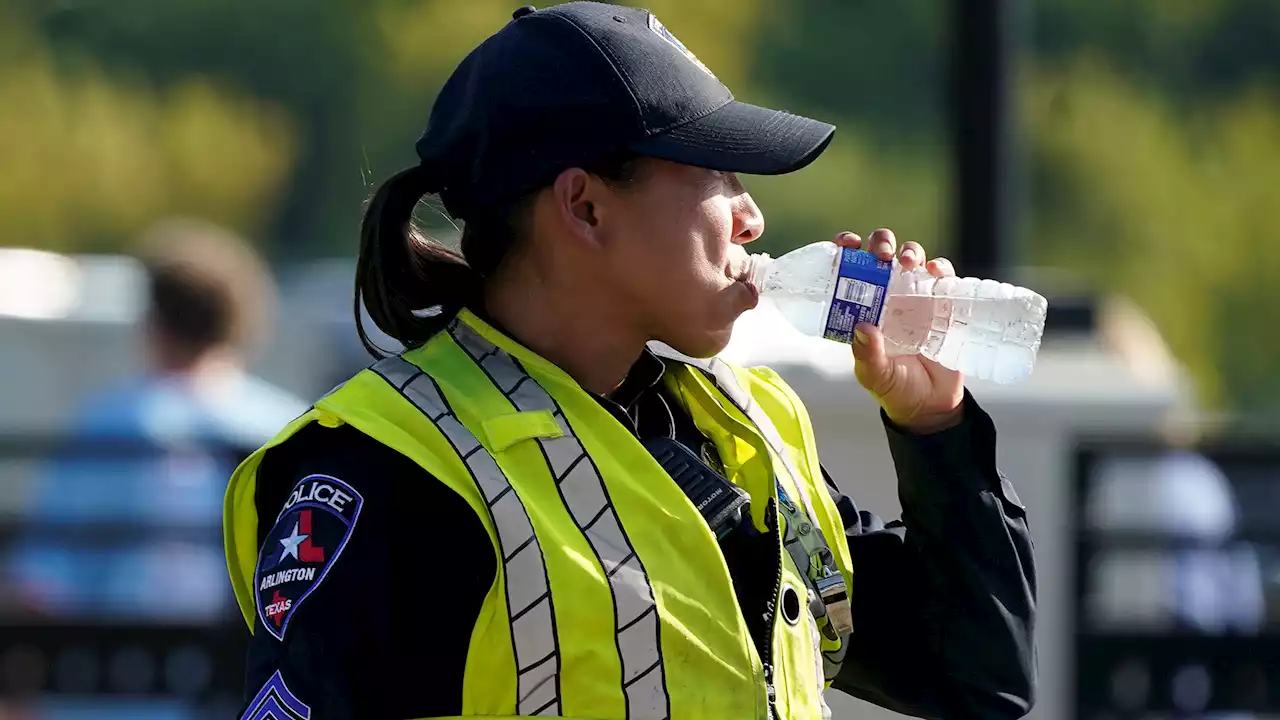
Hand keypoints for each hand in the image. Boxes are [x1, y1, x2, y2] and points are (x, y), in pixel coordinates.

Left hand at [834, 229, 965, 433]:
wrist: (930, 405)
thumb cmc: (895, 388)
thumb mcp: (875, 375)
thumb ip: (867, 355)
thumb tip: (863, 328)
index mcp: (864, 306)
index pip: (851, 268)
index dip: (848, 249)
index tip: (848, 245)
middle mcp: (888, 295)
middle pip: (883, 254)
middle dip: (881, 243)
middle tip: (881, 255)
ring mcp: (917, 297)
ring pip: (913, 258)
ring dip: (910, 251)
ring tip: (907, 262)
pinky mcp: (944, 303)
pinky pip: (944, 277)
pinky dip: (940, 267)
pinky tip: (935, 271)